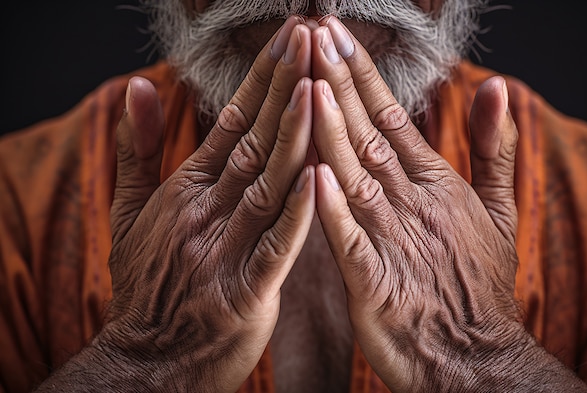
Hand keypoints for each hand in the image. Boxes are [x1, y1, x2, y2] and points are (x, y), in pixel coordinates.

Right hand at [36, 17, 315, 391]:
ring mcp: (225, 251)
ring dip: (293, 135)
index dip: (260, 78)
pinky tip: (320, 178)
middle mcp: (206, 211)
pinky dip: (298, 213)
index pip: (229, 122)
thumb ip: (136, 149)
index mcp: (187, 189)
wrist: (149, 358)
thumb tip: (136, 88)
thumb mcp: (129, 212)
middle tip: (310, 38)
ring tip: (317, 86)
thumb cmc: (147, 284)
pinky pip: (276, 247)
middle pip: (253, 141)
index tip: (288, 38)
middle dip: (284, 87)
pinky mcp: (245, 293)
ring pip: (267, 184)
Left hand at [312, 17, 586, 391]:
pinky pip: (348, 240)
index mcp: (434, 184)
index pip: (392, 117)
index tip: (335, 36)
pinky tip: (312, 175)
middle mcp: (411, 204)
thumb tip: (498, 87)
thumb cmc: (479, 284)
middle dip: (339, 84)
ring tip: (309, 85)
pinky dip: (330, 208)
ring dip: (331, 131)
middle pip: (369, 135)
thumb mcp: (500, 211)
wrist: (474, 357)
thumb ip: (494, 149)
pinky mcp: (372, 284)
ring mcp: (391, 242)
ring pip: (355, 176)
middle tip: (312, 36)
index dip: (363, 75)